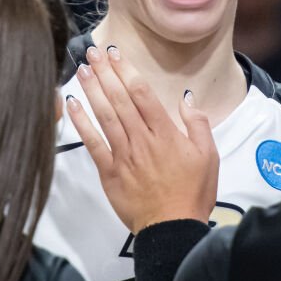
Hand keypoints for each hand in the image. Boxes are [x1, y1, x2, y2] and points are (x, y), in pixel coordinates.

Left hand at [65, 46, 217, 230]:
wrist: (172, 228)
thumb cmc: (192, 193)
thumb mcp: (208, 155)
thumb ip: (197, 123)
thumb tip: (187, 98)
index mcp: (165, 133)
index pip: (142, 93)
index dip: (127, 70)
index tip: (116, 53)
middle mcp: (142, 139)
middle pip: (120, 98)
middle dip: (105, 72)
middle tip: (93, 52)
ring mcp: (123, 155)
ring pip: (104, 115)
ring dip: (92, 90)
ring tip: (82, 69)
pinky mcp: (109, 172)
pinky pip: (92, 143)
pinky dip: (81, 122)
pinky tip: (72, 104)